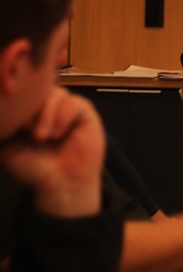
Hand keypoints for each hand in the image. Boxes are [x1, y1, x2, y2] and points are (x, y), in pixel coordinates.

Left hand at [0, 85, 104, 217]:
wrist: (58, 184)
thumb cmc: (32, 167)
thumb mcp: (7, 146)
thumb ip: (3, 126)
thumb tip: (0, 110)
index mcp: (31, 111)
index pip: (26, 91)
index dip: (20, 100)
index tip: (15, 123)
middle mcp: (49, 106)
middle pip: (41, 88)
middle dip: (32, 107)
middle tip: (26, 129)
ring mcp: (67, 108)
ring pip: (57, 93)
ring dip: (46, 114)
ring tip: (41, 137)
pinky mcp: (85, 113)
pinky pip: (74, 102)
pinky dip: (63, 116)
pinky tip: (58, 135)